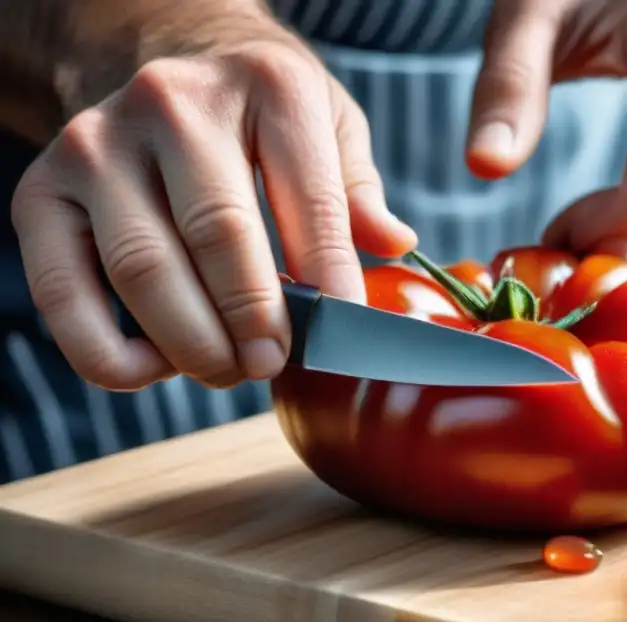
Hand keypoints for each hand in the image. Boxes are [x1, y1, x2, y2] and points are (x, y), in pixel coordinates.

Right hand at [12, 15, 415, 391]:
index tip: (343, 331)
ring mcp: (97, 146)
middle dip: (254, 321)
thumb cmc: (258, 111)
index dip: (330, 277)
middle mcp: (173, 105)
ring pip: (143, 271)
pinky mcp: (41, 192)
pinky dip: (109, 353)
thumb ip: (356, 188)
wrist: (158, 57)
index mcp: (265, 85)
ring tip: (229, 368)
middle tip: (273, 362)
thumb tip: (392, 243)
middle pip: (218, 236)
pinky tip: (156, 367)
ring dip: (193, 344)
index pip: (308, 198)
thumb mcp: (328, 124)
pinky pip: (64, 296)